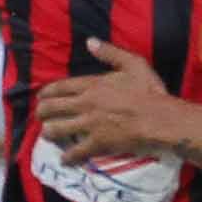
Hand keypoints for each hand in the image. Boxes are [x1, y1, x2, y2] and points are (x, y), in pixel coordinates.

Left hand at [31, 39, 191, 165]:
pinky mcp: (97, 143)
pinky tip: (65, 160)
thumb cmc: (149, 91)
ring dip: (49, 133)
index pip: (59, 88)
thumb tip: (90, 42)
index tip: (41, 97)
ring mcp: (89, 125)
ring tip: (49, 135)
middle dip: (41, 113)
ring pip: (56, 130)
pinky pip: (75, 152)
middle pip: (51, 109)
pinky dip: (68, 157)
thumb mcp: (133, 64)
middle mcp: (85, 104)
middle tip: (41, 116)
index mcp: (91, 84)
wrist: (160, 118)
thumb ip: (110, 52)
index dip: (46, 93)